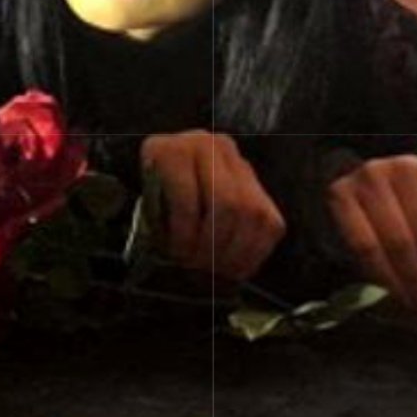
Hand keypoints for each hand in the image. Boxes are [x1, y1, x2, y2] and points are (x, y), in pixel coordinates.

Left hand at [140, 131, 285, 280]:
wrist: (175, 173)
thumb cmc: (156, 196)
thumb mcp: (146, 201)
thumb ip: (156, 221)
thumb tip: (178, 255)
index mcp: (172, 150)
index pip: (187, 195)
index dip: (184, 233)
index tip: (178, 254)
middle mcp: (210, 147)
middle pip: (227, 203)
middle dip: (214, 244)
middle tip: (200, 265)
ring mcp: (238, 163)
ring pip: (253, 213)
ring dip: (237, 252)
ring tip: (216, 269)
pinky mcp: (260, 184)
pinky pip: (270, 223)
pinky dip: (256, 252)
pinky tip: (236, 267)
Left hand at [328, 156, 416, 322]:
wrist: (384, 178)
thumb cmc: (367, 217)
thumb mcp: (354, 233)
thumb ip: (367, 263)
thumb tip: (391, 311)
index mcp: (341, 195)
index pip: (366, 246)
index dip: (389, 282)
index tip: (406, 312)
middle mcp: (370, 177)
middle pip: (399, 241)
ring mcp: (403, 170)